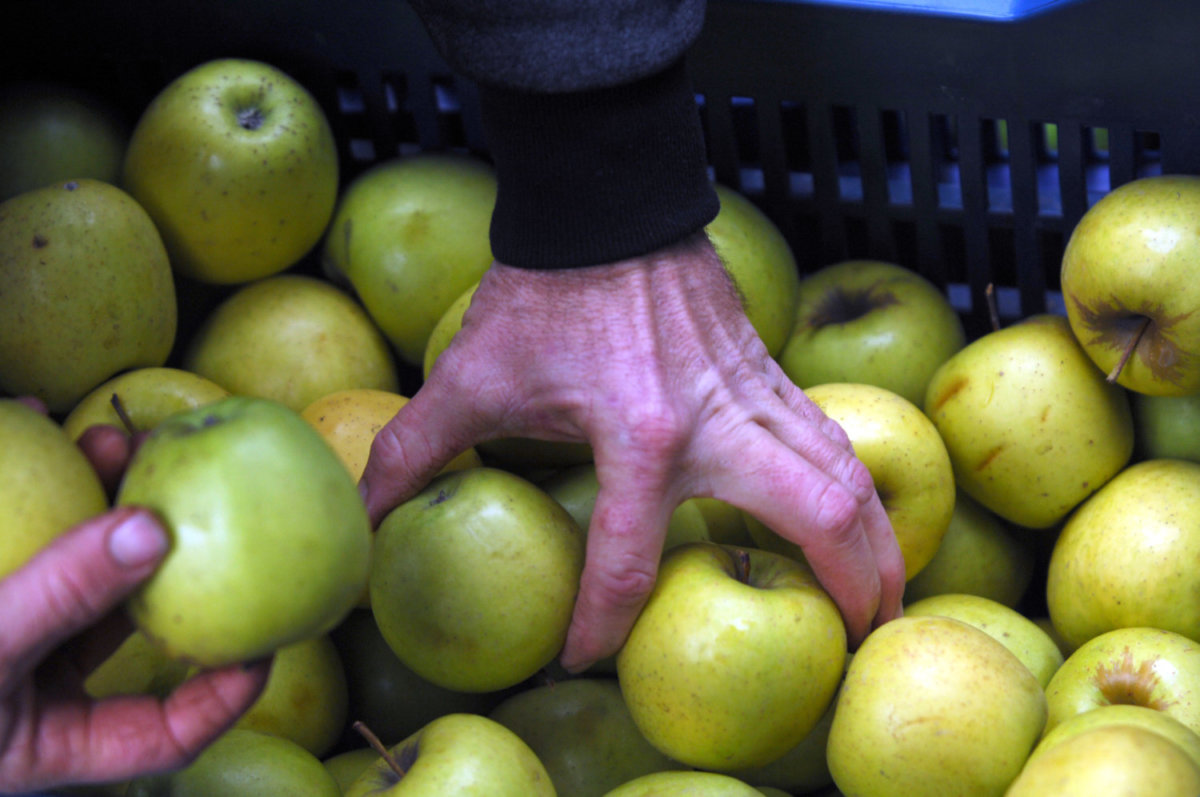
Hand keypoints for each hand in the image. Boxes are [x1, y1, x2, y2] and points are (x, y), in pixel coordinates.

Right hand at [0, 414, 269, 792]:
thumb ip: (61, 601)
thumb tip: (157, 531)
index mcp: (50, 748)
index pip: (165, 730)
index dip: (228, 689)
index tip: (275, 630)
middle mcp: (32, 697)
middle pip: (125, 626)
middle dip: (163, 553)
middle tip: (187, 487)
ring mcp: (0, 645)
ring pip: (69, 572)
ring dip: (94, 502)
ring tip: (112, 435)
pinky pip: (10, 543)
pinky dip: (20, 484)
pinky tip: (24, 417)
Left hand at [359, 232, 904, 671]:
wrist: (605, 204)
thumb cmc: (544, 290)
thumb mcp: (473, 375)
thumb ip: (416, 447)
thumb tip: (362, 511)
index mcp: (639, 435)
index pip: (628, 564)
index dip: (602, 625)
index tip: (583, 659)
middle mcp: (716, 423)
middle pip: (818, 520)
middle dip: (847, 590)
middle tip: (856, 644)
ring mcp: (753, 392)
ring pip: (845, 474)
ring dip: (875, 539)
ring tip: (884, 597)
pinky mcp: (765, 368)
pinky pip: (827, 437)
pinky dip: (850, 483)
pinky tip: (853, 513)